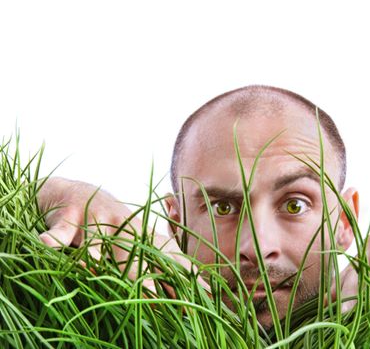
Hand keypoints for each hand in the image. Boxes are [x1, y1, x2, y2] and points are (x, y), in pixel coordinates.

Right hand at [37, 177, 204, 293]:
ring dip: (96, 252)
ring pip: (97, 239)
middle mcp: (124, 225)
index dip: (184, 273)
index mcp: (143, 236)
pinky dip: (55, 237)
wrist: (79, 191)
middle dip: (142, 274)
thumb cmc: (112, 227)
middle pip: (133, 252)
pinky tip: (48, 244)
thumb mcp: (135, 243)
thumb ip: (155, 265)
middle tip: (151, 296)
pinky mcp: (70, 215)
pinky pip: (62, 229)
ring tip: (94, 267)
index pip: (168, 255)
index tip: (201, 293)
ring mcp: (97, 219)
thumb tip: (182, 297)